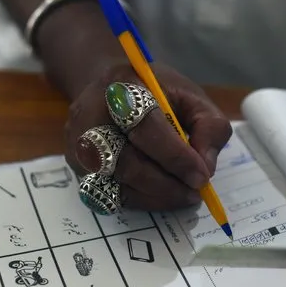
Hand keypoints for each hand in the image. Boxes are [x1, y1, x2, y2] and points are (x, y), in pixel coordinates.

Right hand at [64, 61, 231, 210]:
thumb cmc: (156, 93)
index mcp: (122, 86)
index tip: (201, 176)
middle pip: (126, 161)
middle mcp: (91, 115)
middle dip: (166, 183)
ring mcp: (79, 144)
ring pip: (117, 183)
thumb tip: (205, 167)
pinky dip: (142, 200)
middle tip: (195, 192)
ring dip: (156, 196)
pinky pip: (109, 195)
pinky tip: (163, 195)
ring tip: (184, 195)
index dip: (175, 156)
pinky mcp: (77, 167)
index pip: (145, 126)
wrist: (109, 88)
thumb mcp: (191, 97)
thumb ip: (209, 126)